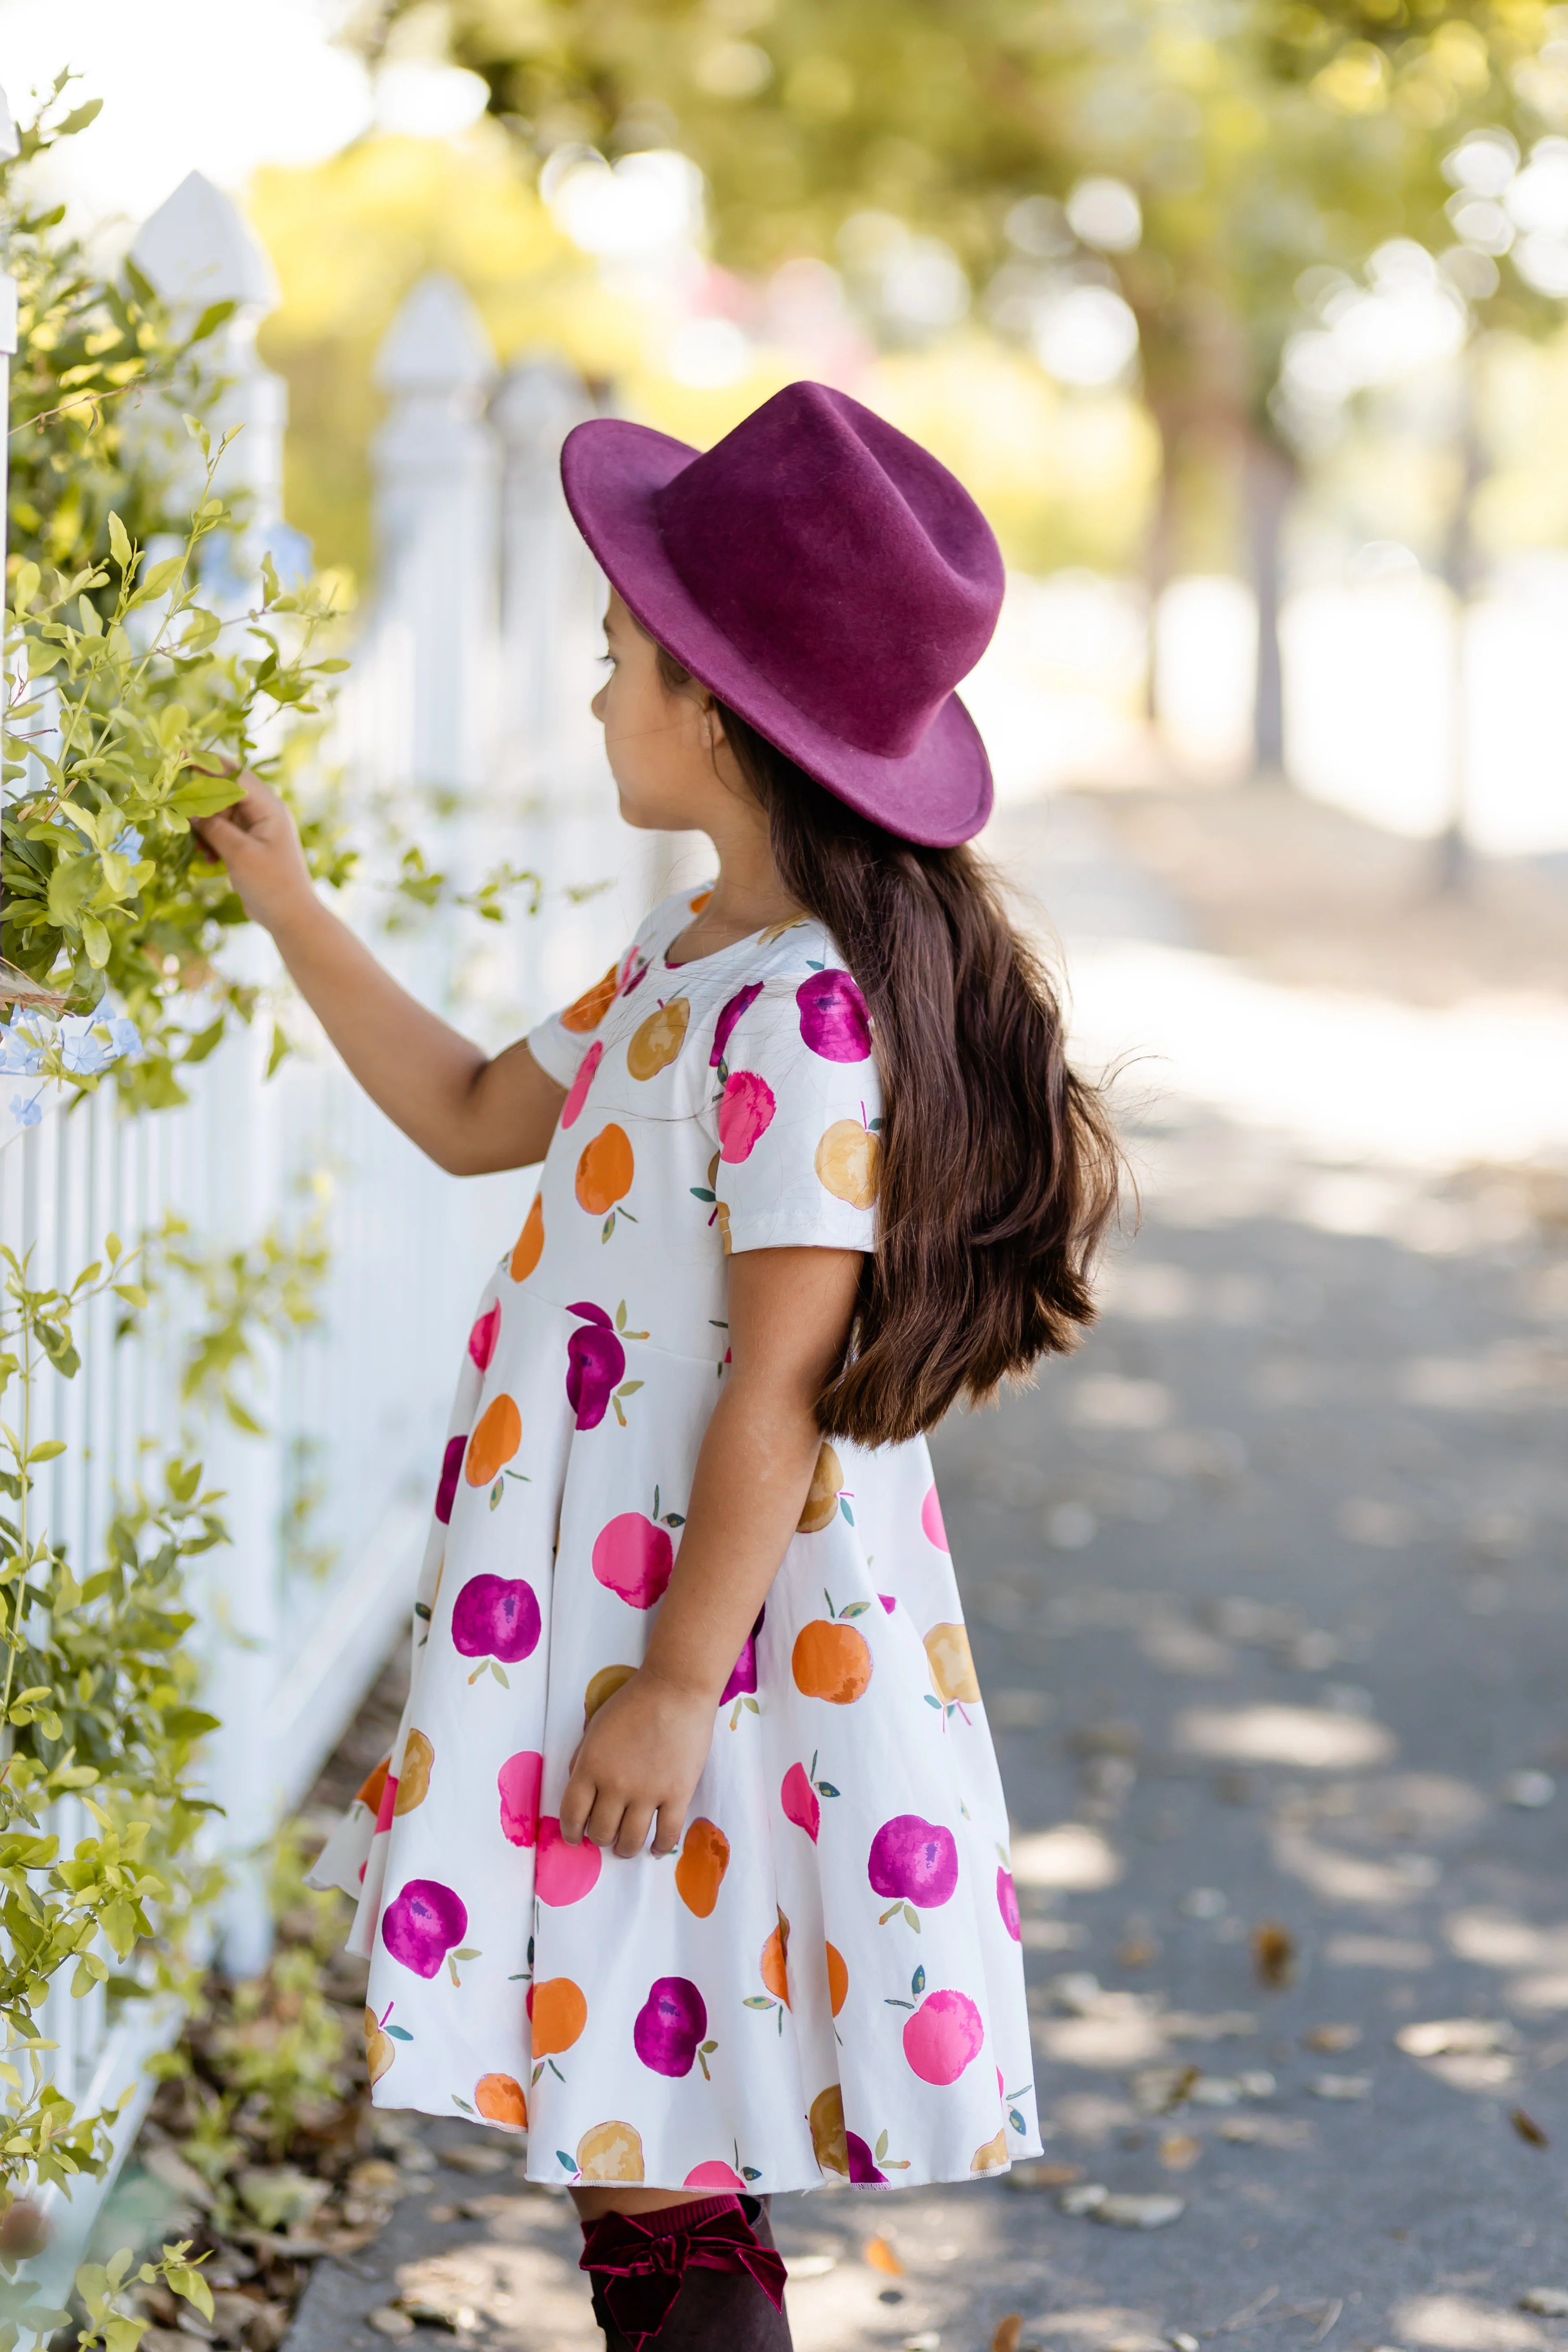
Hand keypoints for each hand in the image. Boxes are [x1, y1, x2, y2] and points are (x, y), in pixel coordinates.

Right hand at [191, 771, 316, 936]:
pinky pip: (224, 831)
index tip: (180, 756)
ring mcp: (257, 828)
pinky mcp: (250, 844)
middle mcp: (265, 812)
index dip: (207, 763)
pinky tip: (209, 859)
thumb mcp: (240, 854)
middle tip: (177, 808)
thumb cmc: (272, 885)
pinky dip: (212, 841)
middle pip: (225, 791)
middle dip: (201, 800)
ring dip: (205, 827)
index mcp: (269, 808)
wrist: (291, 917)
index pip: (235, 774)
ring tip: (202, 848)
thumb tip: (189, 810)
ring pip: (221, 813)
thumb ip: (214, 828)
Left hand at [559, 1666, 715, 1859]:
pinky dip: (659, 1847)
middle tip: (606, 1835)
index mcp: (590, 1767)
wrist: (675, 1689)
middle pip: (600, 1832)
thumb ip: (583, 1761)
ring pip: (630, 1840)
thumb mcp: (595, 1728)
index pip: (572, 1815)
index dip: (571, 1833)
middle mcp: (615, 1786)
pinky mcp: (677, 1795)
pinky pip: (667, 1834)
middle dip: (600, 1838)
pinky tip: (656, 1847)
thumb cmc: (633, 1703)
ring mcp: (647, 1793)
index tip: (576, 1838)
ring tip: (626, 1846)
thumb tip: (580, 1793)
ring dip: (625, 1848)